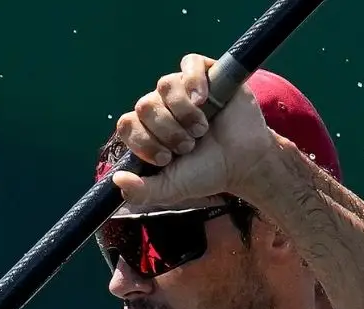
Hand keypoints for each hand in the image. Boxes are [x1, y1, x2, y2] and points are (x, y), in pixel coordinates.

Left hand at [109, 54, 278, 206]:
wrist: (246, 164)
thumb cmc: (209, 172)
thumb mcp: (173, 189)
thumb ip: (144, 191)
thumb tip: (117, 181)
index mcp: (149, 129)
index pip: (127, 124)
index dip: (143, 140)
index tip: (166, 157)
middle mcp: (162, 106)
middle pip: (145, 105)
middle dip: (167, 131)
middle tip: (189, 146)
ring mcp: (183, 88)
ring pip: (165, 84)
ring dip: (184, 112)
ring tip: (202, 129)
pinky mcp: (206, 75)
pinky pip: (189, 63)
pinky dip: (194, 81)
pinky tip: (204, 100)